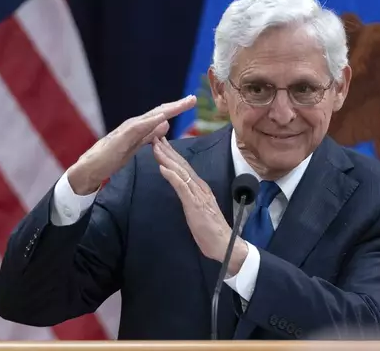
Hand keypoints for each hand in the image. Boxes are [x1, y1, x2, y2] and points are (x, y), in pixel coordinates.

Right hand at [68, 96, 196, 194]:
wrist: (92, 168)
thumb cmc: (112, 157)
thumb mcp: (137, 145)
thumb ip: (150, 135)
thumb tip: (165, 123)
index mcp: (140, 127)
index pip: (161, 115)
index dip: (176, 109)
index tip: (192, 102)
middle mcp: (135, 124)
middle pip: (159, 112)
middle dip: (177, 105)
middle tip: (193, 99)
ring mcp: (128, 129)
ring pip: (151, 116)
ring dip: (167, 110)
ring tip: (182, 104)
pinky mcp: (122, 138)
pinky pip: (138, 127)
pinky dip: (151, 121)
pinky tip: (162, 117)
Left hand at [152, 136, 247, 275]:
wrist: (225, 245)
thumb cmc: (211, 231)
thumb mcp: (197, 210)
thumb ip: (190, 197)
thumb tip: (181, 188)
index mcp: (200, 188)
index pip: (184, 167)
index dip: (171, 154)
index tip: (160, 143)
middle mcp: (200, 187)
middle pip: (181, 165)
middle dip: (167, 150)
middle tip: (154, 136)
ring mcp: (198, 194)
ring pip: (181, 172)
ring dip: (167, 158)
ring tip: (155, 147)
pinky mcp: (195, 204)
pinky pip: (182, 187)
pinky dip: (172, 176)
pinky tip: (163, 168)